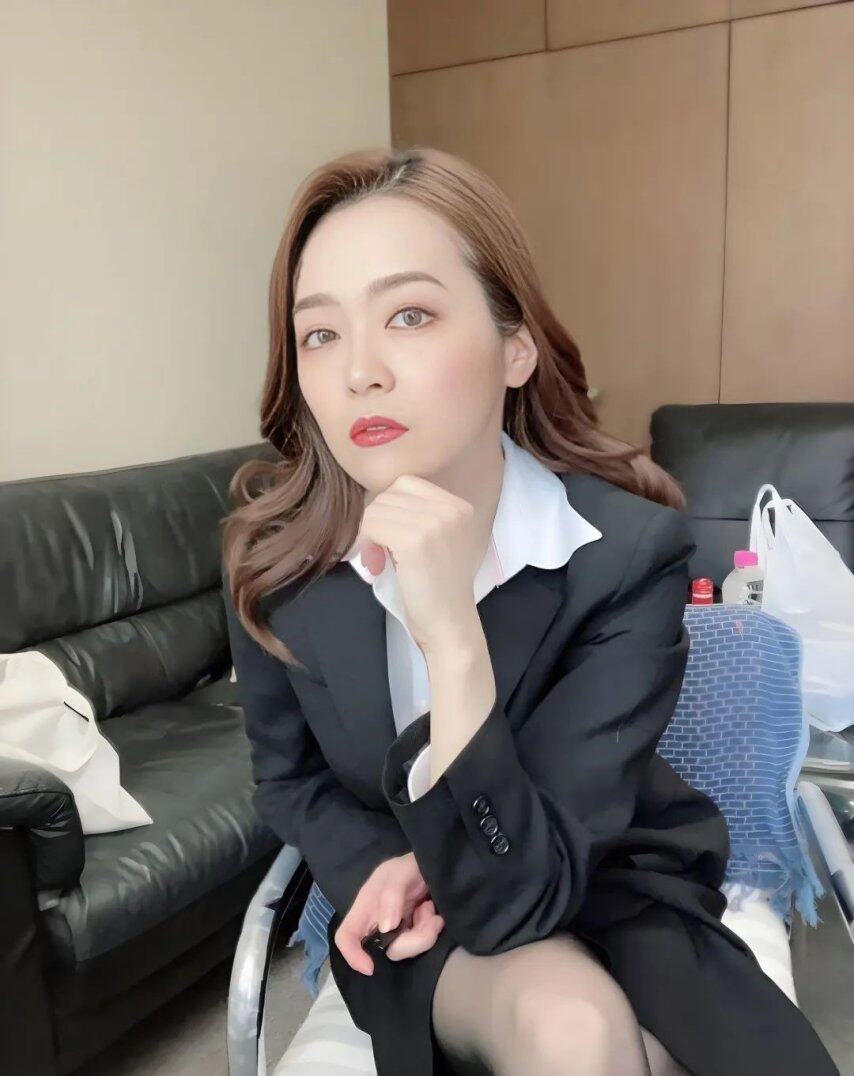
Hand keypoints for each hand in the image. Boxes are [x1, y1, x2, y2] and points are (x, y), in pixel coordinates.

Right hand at [334, 851, 444, 973]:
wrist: (431, 865)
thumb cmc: (408, 866)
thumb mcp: (399, 872)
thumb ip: (391, 895)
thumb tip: (386, 927)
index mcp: (366, 908)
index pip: (347, 937)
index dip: (352, 955)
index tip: (371, 967)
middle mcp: (378, 924)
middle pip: (388, 951)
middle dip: (414, 940)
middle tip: (432, 919)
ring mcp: (397, 931)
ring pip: (408, 950)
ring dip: (426, 932)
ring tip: (431, 909)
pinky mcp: (413, 934)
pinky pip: (421, 944)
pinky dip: (431, 929)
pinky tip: (433, 913)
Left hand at [356, 475, 481, 652]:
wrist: (448, 623)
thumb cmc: (437, 587)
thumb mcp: (438, 540)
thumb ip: (418, 515)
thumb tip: (375, 500)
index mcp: (459, 506)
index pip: (406, 483)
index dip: (389, 509)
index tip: (390, 538)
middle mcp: (451, 509)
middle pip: (389, 495)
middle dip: (376, 522)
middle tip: (379, 554)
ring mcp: (435, 523)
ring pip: (376, 510)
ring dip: (368, 535)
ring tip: (379, 561)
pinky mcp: (414, 541)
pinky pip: (372, 526)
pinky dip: (366, 545)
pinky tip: (376, 565)